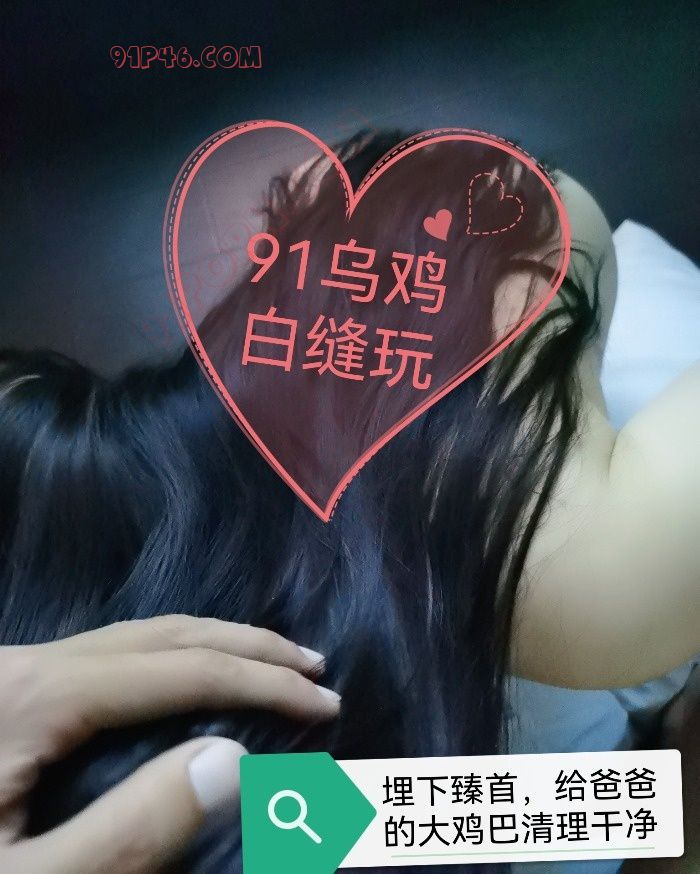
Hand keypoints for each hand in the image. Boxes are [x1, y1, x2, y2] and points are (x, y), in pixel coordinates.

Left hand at [0, 615, 338, 872]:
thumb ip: (128, 832)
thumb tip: (231, 758)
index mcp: (34, 697)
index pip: (179, 669)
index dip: (261, 682)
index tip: (325, 702)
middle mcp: (28, 664)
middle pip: (162, 633)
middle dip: (246, 646)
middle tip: (312, 666)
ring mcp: (16, 672)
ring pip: (134, 636)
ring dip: (211, 645)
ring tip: (267, 663)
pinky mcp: (11, 692)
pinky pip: (109, 656)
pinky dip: (170, 660)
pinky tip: (187, 680)